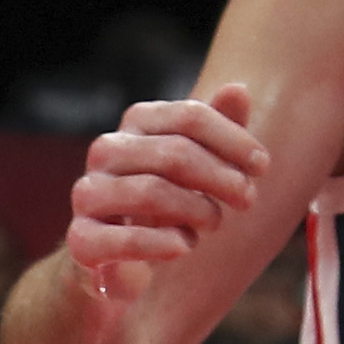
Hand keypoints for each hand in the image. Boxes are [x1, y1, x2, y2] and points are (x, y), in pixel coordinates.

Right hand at [60, 90, 267, 308]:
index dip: (234, 140)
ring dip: (197, 210)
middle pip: (176, 153)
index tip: (263, 166)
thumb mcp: (201, 159)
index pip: (191, 116)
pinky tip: (185, 246)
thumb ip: (220, 126)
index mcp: (138, 120)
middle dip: (222, 178)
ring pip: (150, 192)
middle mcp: (107, 150)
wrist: (117, 254)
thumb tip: (238, 89)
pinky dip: (161, 244)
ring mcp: (88, 193)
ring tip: (215, 223)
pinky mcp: (80, 239)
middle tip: (248, 200)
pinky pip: (122, 240)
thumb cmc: (170, 194)